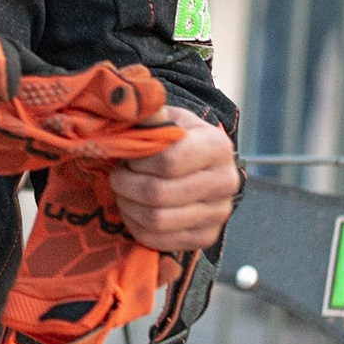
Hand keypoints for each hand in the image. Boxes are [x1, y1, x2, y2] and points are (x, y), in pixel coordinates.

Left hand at [109, 106, 238, 251]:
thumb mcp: (167, 118)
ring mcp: (219, 213)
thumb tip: (127, 101)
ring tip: (123, 194)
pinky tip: (133, 212)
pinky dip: (139, 229)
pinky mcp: (207, 237)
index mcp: (216, 146)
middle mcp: (226, 182)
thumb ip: (148, 113)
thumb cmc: (177, 136)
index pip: (169, 161)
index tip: (128, 157)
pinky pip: (163, 242)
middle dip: (126, 186)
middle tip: (117, 177)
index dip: (138, 162)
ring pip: (159, 221)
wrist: (201, 163)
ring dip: (129, 208)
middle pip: (160, 194)